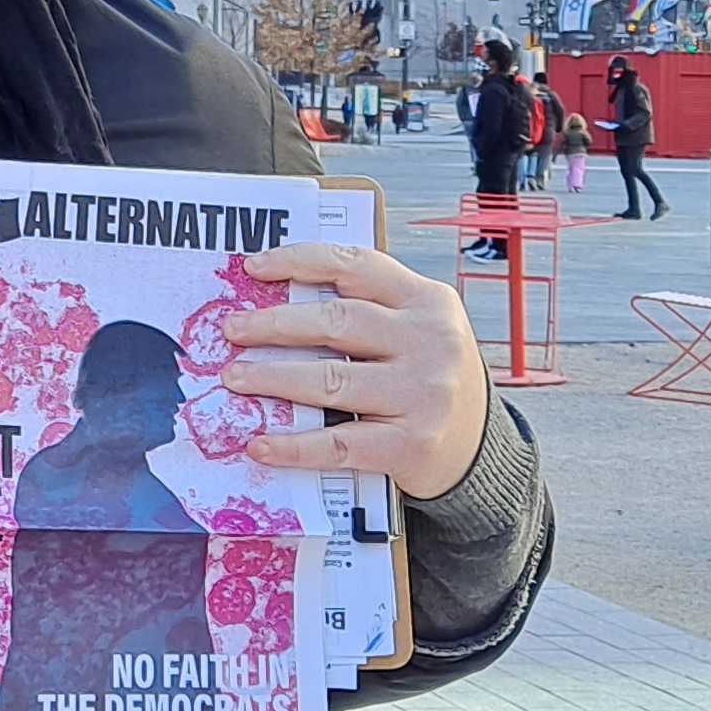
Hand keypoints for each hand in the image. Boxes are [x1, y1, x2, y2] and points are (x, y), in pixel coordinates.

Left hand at [220, 242, 493, 498]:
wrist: (478, 449)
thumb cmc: (427, 378)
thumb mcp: (416, 330)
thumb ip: (368, 309)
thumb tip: (276, 300)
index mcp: (428, 301)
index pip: (356, 266)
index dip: (299, 261)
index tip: (253, 268)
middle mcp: (431, 342)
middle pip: (337, 322)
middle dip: (274, 324)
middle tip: (232, 329)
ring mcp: (424, 395)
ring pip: (331, 381)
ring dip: (272, 378)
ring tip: (234, 377)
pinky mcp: (411, 445)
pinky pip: (338, 443)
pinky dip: (294, 445)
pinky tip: (261, 443)